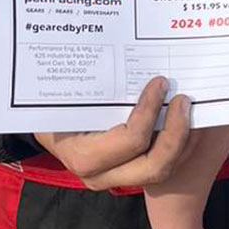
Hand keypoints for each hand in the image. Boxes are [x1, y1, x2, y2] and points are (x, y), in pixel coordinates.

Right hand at [34, 76, 189, 189]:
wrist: (43, 127)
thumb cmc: (50, 105)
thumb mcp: (62, 93)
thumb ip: (89, 82)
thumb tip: (118, 49)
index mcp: (84, 155)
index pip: (130, 140)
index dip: (150, 112)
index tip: (159, 83)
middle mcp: (101, 175)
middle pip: (154, 167)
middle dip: (177, 134)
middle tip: (183, 100)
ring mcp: (116, 179)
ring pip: (161, 171)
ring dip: (180, 140)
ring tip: (185, 109)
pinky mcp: (127, 173)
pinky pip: (157, 164)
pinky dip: (175, 144)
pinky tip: (181, 119)